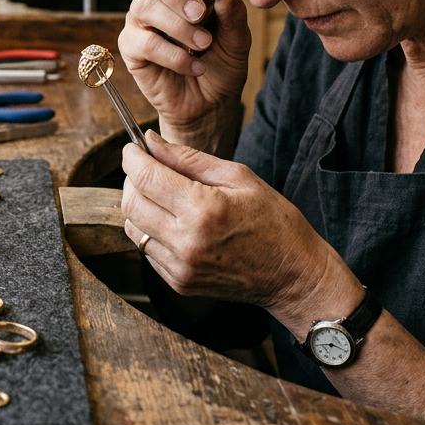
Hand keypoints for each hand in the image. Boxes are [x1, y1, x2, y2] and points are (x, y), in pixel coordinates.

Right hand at [120, 0, 250, 147]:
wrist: (210, 104)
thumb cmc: (221, 63)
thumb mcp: (237, 38)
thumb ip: (232, 13)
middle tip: (201, 13)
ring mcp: (141, 23)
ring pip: (145, 7)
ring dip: (178, 26)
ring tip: (203, 45)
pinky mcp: (132, 49)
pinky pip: (144, 42)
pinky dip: (172, 55)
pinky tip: (193, 67)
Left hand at [121, 132, 359, 327]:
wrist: (293, 276)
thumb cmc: (274, 222)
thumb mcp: (238, 177)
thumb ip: (189, 158)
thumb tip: (151, 141)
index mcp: (203, 210)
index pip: (146, 178)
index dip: (132, 157)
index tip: (133, 147)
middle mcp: (186, 242)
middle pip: (130, 203)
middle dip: (132, 179)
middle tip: (147, 168)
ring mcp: (180, 267)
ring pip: (133, 228)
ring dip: (139, 206)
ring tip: (161, 195)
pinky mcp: (178, 283)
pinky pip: (147, 250)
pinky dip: (150, 230)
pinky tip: (173, 221)